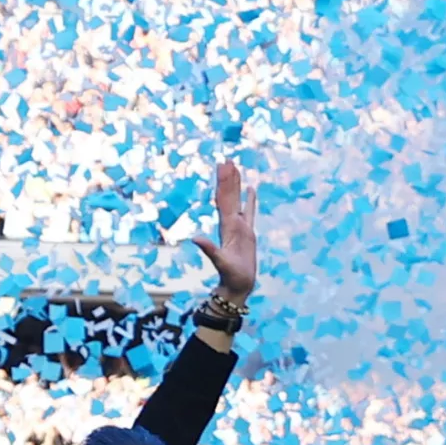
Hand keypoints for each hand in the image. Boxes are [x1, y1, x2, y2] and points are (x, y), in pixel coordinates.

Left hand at [187, 160, 257, 300]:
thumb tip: (195, 239)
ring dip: (236, 185)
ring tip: (235, 167)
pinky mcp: (248, 233)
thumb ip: (209, 250)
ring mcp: (239, 227)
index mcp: (226, 227)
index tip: (222, 168)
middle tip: (227, 160)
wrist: (237, 284)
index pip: (224, 200)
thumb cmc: (230, 275)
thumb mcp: (220, 261)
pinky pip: (250, 211)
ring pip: (238, 200)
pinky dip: (250, 199)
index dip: (223, 184)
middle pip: (229, 196)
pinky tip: (251, 188)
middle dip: (228, 178)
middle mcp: (231, 224)